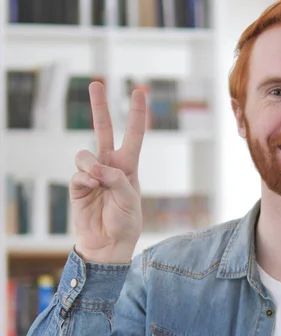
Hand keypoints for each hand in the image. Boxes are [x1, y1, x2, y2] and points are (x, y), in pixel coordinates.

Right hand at [70, 81, 146, 263]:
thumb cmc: (126, 221)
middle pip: (103, 129)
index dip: (136, 114)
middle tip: (96, 82)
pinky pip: (77, 174)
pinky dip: (84, 181)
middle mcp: (109, 165)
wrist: (109, 244)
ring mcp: (92, 174)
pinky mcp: (77, 186)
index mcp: (128, 165)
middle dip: (100, 106)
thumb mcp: (130, 198)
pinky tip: (91, 190)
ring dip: (91, 166)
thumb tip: (95, 167)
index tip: (138, 92)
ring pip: (84, 154)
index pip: (133, 134)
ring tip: (99, 182)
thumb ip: (116, 178)